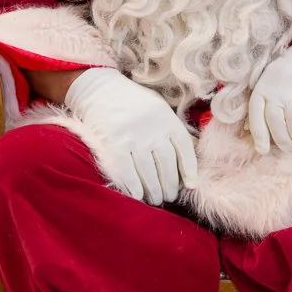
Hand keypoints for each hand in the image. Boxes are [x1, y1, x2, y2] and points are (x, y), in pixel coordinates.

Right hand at [62, 69, 197, 203]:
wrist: (100, 91)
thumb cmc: (132, 102)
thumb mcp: (158, 108)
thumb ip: (170, 129)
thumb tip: (185, 159)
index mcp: (167, 118)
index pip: (184, 149)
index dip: (189, 170)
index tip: (191, 185)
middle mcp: (153, 129)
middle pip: (167, 165)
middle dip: (170, 186)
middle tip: (169, 197)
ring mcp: (133, 137)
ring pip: (149, 172)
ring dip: (154, 191)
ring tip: (156, 200)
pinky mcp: (114, 144)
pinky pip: (127, 171)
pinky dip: (134, 187)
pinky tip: (138, 196)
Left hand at [248, 37, 291, 152]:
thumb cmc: (288, 74)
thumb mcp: (268, 84)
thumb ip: (260, 105)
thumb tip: (246, 130)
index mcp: (262, 90)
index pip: (256, 117)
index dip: (259, 136)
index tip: (263, 150)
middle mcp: (276, 92)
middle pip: (277, 126)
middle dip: (284, 143)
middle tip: (290, 149)